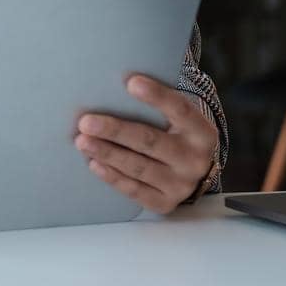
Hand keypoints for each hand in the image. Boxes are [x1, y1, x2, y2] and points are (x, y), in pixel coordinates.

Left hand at [75, 74, 218, 214]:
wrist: (194, 171)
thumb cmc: (177, 134)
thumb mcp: (179, 119)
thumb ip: (159, 105)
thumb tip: (122, 85)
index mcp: (202, 132)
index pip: (180, 110)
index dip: (157, 96)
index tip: (131, 82)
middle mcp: (195, 160)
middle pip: (150, 142)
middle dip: (115, 131)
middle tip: (86, 122)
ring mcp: (181, 185)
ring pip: (139, 167)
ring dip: (107, 153)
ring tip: (82, 141)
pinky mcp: (165, 203)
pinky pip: (135, 190)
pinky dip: (113, 177)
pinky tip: (94, 164)